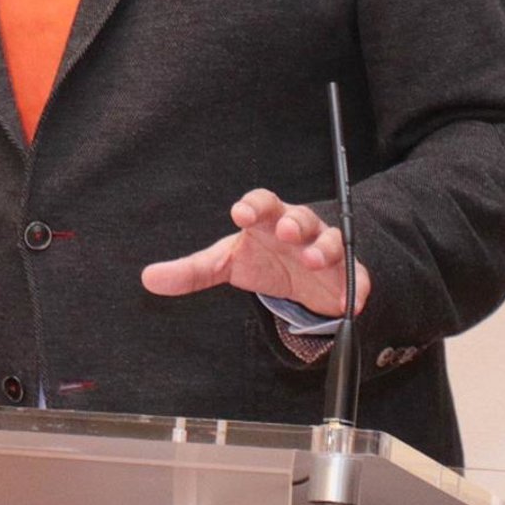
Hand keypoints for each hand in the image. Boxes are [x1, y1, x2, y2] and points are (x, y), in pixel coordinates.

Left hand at [141, 188, 370, 319]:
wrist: (304, 275)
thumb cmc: (263, 257)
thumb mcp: (227, 262)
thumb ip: (192, 271)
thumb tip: (148, 279)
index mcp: (266, 221)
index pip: (261, 204)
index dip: (253, 206)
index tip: (240, 214)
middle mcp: (298, 229)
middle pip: (298, 217)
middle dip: (291, 222)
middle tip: (282, 231)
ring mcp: (326, 250)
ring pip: (330, 240)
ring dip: (323, 248)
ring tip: (313, 260)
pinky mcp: (348, 275)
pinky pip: (356, 276)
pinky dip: (355, 287)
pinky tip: (350, 300)